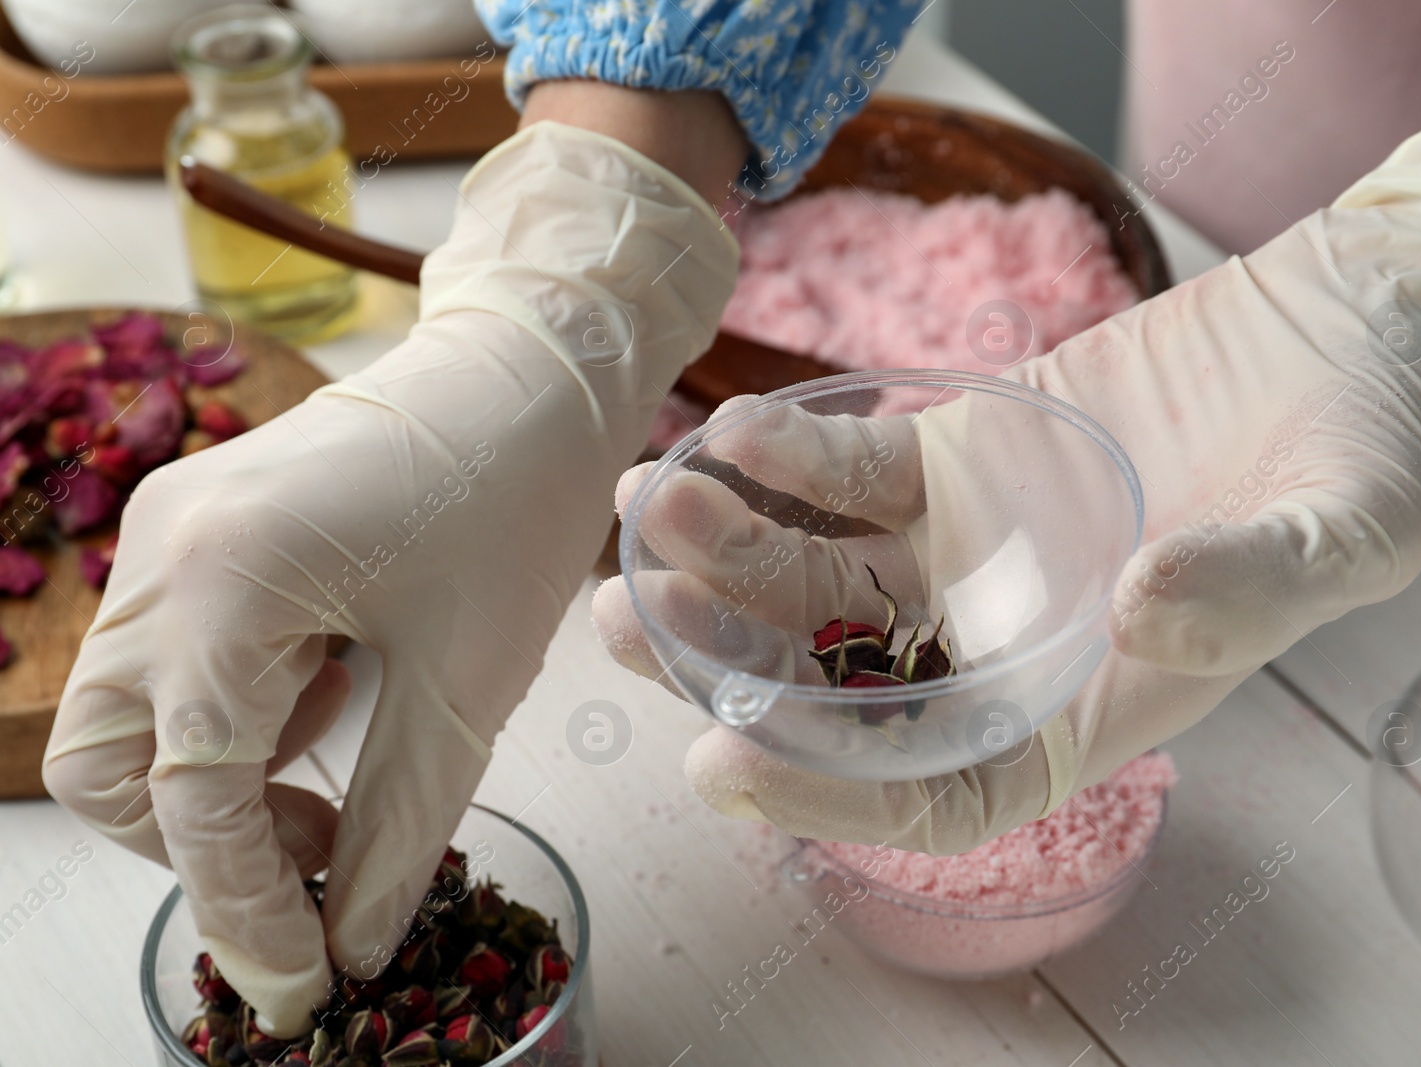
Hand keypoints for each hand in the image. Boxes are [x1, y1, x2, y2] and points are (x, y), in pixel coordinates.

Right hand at [44, 113, 739, 1035]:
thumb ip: (398, 826)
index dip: (245, 908)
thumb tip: (351, 943)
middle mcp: (164, 555)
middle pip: (105, 764)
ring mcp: (169, 529)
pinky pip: (171, 650)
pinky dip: (230, 709)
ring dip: (212, 779)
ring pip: (125, 710)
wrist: (529, 368)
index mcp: (225, 585)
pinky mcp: (198, 521)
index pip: (191, 800)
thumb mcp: (469, 683)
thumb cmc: (519, 502)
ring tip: (338, 775)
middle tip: (315, 859)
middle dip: (196, 843)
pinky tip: (332, 695)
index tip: (303, 988)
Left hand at [594, 109, 1420, 852]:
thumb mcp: (1346, 532)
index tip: (727, 764)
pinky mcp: (956, 454)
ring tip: (645, 509)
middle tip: (631, 621)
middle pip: (837, 683)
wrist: (1358, 337)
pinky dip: (789, 458)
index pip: (935, 789)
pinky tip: (732, 435)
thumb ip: (1251, 583)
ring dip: (725, 550)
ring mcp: (968, 548)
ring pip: (816, 574)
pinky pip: (850, 471)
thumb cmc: (1368, 460)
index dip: (829, 793)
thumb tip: (1142, 604)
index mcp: (1084, 705)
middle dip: (728, 660)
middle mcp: (1004, 641)